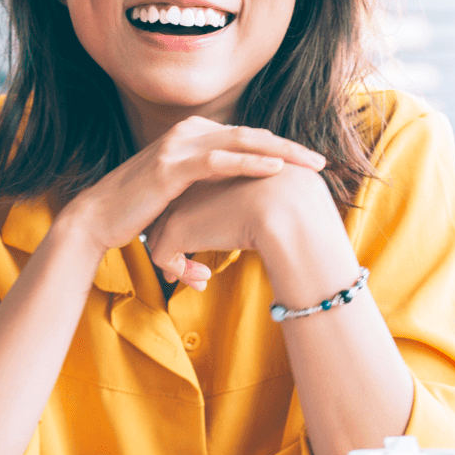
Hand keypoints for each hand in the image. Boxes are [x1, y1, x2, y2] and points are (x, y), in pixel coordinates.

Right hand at [61, 118, 325, 283]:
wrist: (97, 219)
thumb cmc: (138, 212)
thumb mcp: (179, 193)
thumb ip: (205, 187)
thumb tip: (233, 201)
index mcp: (191, 136)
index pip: (244, 138)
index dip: (279, 148)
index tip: (308, 164)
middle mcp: (186, 133)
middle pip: (250, 134)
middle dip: (289, 147)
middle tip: (322, 162)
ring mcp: (177, 146)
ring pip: (240, 142)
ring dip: (281, 152)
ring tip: (311, 165)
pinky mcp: (170, 167)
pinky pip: (219, 161)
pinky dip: (251, 163)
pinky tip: (277, 169)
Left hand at [144, 162, 344, 290]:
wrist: (288, 208)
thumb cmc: (294, 203)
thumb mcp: (279, 199)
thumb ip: (267, 206)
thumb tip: (274, 225)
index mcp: (213, 171)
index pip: (191, 194)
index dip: (196, 219)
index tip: (210, 241)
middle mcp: (192, 183)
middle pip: (169, 213)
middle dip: (178, 242)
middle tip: (197, 270)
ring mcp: (180, 204)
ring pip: (160, 236)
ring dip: (179, 263)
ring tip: (202, 280)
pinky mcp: (176, 228)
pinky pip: (162, 257)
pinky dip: (180, 272)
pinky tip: (204, 283)